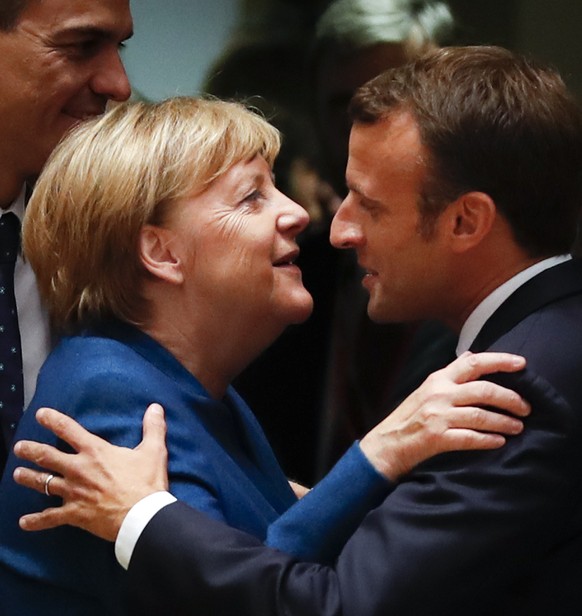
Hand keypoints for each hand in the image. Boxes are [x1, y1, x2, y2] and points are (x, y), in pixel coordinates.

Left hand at [12, 403, 168, 540]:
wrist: (142, 516)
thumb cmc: (147, 482)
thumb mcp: (154, 450)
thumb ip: (153, 427)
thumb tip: (156, 407)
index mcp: (95, 451)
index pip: (69, 430)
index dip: (53, 420)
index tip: (40, 414)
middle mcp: (79, 469)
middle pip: (47, 457)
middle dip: (30, 450)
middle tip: (20, 447)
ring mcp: (74, 493)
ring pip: (43, 484)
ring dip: (28, 479)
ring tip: (16, 475)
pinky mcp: (74, 514)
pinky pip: (50, 518)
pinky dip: (36, 521)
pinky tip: (23, 522)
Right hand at [359, 352, 529, 481]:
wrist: (384, 445)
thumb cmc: (408, 418)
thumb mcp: (426, 389)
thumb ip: (450, 374)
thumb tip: (471, 355)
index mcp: (437, 379)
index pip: (473, 363)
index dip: (500, 361)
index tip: (522, 363)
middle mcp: (438, 394)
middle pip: (484, 390)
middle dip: (511, 398)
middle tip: (526, 407)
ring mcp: (436, 415)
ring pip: (481, 415)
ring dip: (505, 422)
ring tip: (518, 427)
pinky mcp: (436, 437)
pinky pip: (470, 438)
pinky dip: (489, 440)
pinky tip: (500, 442)